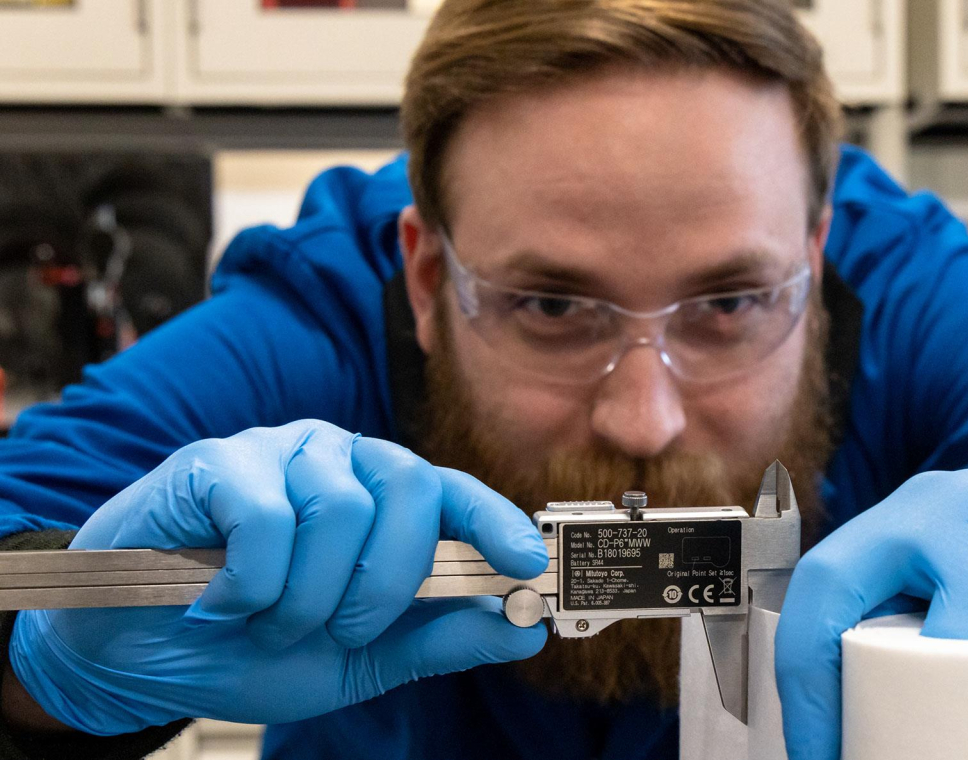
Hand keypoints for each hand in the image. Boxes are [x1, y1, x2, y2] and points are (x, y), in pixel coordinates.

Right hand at [8, 420, 549, 734]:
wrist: (137, 653)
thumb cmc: (251, 644)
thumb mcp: (358, 660)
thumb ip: (438, 637)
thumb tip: (524, 626)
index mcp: (382, 500)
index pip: (456, 492)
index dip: (498, 521)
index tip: (528, 564)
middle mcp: (340, 461)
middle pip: (411, 487)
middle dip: (387, 581)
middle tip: (344, 630)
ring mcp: (279, 452)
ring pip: (340, 510)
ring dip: (307, 597)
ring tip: (268, 621)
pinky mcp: (216, 462)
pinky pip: (267, 518)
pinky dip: (252, 584)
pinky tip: (224, 602)